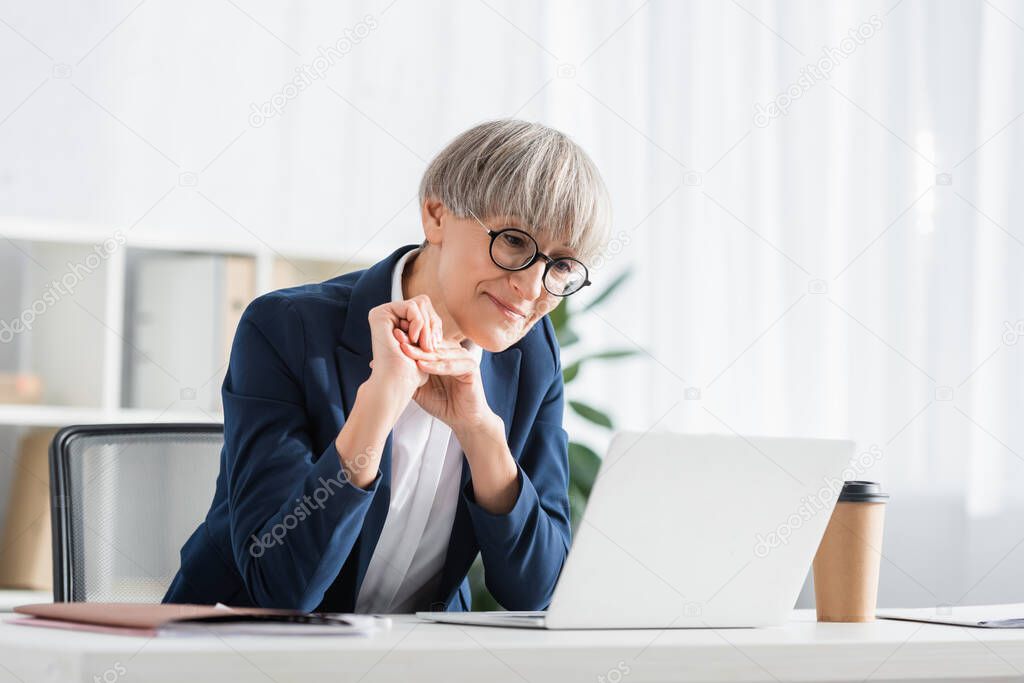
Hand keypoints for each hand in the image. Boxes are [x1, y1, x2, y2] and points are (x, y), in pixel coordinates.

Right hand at [366, 294, 442, 403]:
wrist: (399, 384)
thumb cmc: (413, 374)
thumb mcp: (426, 349)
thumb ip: (428, 334)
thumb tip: (436, 327)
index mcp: (397, 323)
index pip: (426, 309)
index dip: (435, 325)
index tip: (434, 345)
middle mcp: (389, 317)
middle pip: (424, 302)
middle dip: (432, 324)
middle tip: (428, 346)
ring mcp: (383, 315)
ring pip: (420, 303)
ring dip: (427, 326)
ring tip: (422, 345)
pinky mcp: (379, 314)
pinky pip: (412, 306)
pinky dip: (419, 323)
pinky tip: (413, 339)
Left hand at [394, 317, 499, 434]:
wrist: (462, 419)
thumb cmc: (442, 402)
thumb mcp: (417, 385)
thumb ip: (403, 372)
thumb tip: (375, 363)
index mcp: (443, 352)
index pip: (424, 341)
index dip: (408, 339)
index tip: (391, 336)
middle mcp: (454, 352)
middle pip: (431, 344)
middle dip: (413, 341)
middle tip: (395, 338)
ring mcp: (465, 358)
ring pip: (440, 353)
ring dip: (423, 352)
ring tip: (405, 350)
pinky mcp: (472, 368)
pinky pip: (452, 365)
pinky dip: (437, 366)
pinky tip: (423, 366)